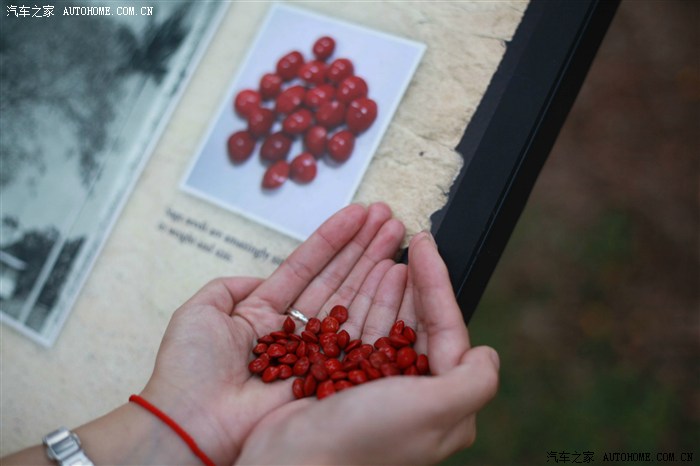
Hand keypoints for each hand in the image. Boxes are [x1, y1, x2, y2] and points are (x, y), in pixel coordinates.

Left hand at [140, 202, 406, 463]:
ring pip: (352, 300)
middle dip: (362, 247)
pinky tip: (394, 275)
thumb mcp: (201, 310)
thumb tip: (260, 277)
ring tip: (395, 233)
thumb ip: (230, 285)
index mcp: (264, 312)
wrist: (192, 420)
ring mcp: (315, 351)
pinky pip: (358, 333)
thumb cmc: (188, 369)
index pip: (306, 267)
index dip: (332, 240)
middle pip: (336, 279)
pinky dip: (378, 303)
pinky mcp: (329, 374)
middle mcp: (295, 329)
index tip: (356, 214)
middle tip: (386, 217)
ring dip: (375, 266)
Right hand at [235, 231, 499, 464]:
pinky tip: (367, 279)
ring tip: (390, 249)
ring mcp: (375, 387)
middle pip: (419, 322)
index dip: (437, 282)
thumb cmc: (362, 442)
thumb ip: (473, 381)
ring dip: (390, 284)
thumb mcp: (433, 411)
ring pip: (389, 321)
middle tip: (408, 239)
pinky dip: (363, 302)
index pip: (447, 329)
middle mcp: (412, 395)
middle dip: (416, 279)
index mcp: (441, 404)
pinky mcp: (343, 380)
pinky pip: (359, 331)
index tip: (424, 245)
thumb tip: (489, 354)